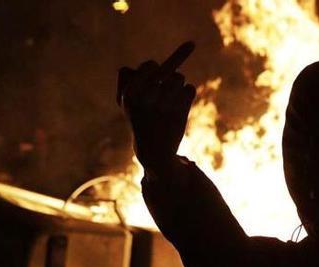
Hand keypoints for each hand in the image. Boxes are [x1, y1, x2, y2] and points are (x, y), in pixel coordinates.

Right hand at [118, 41, 196, 167]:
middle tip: (180, 62)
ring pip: (179, 77)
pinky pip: (190, 88)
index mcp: (129, 94)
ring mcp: (164, 106)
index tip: (155, 73)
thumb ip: (134, 76)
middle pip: (165, 69)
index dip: (153, 68)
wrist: (153, 151)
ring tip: (170, 99)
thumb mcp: (128, 98)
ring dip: (178, 85)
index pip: (149, 66)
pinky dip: (187, 95)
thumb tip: (155, 63)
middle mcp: (145, 98)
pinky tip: (179, 106)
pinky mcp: (180, 112)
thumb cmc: (140, 119)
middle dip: (169, 72)